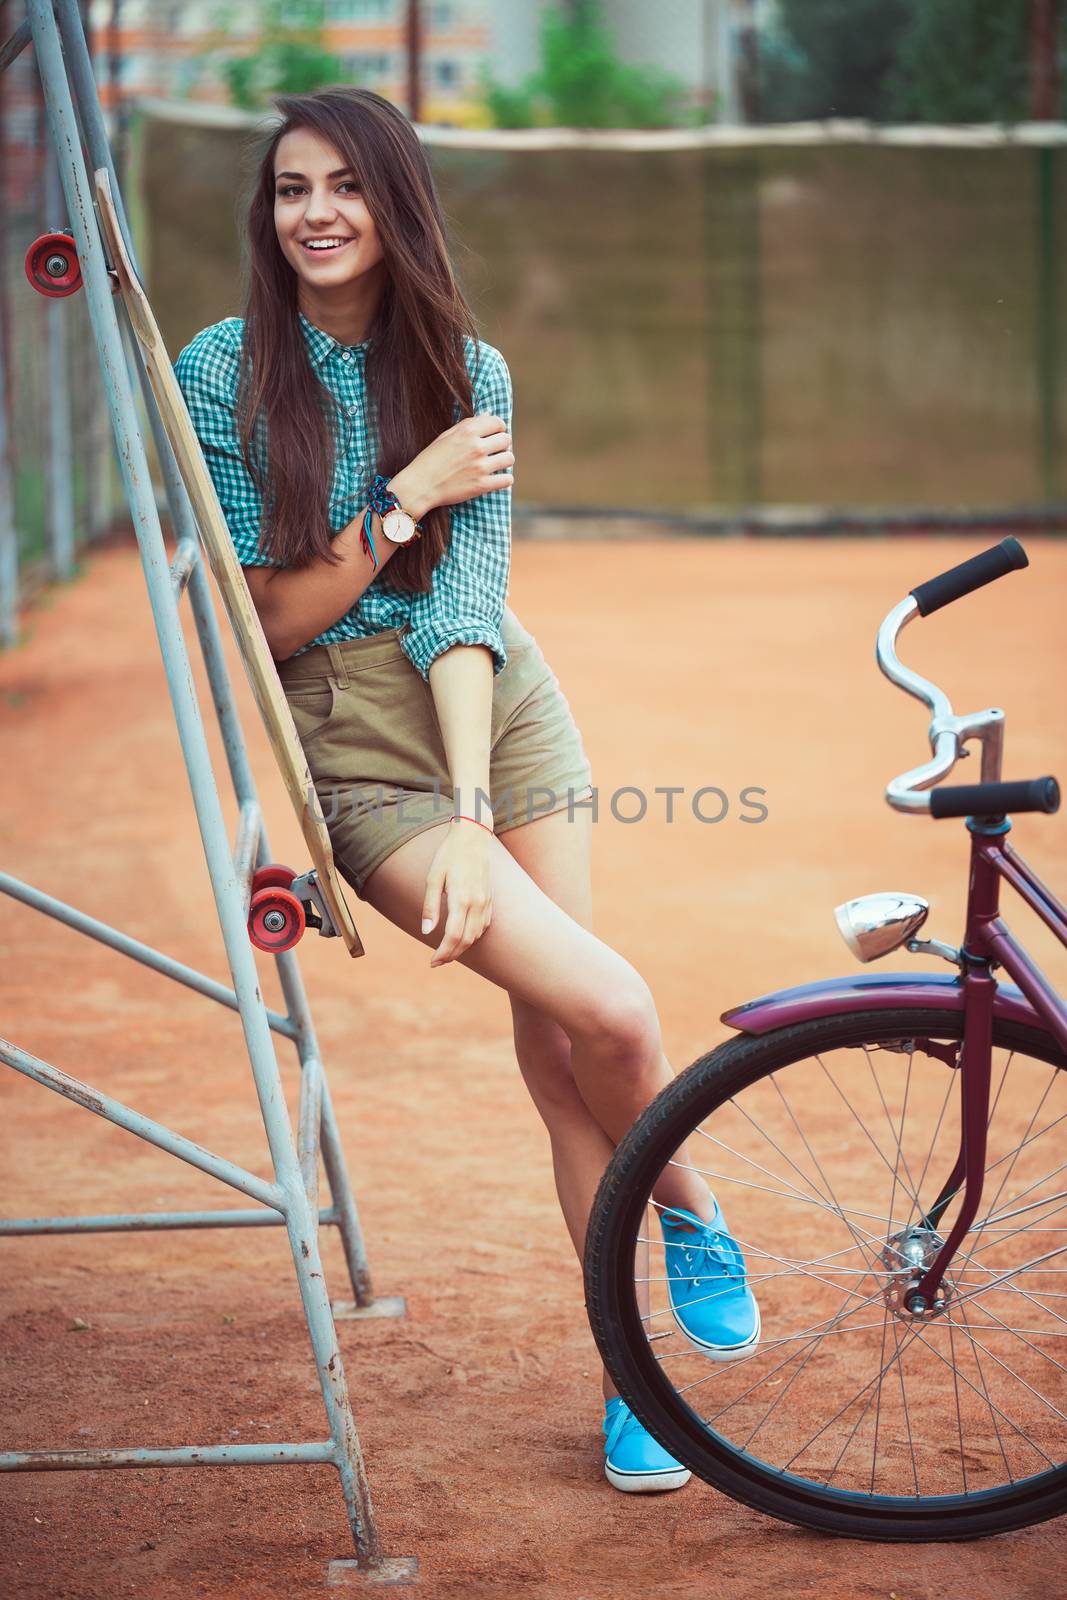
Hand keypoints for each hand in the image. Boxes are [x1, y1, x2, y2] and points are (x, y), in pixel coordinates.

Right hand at [391, 415, 513, 520]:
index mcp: (467, 431)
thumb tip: (489, 414)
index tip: (495, 435)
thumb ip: (469, 424)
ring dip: (505, 461)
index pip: (498, 423)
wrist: (420, 485)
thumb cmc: (431, 459)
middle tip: (496, 451)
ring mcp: (480, 467)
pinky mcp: (481, 485)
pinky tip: (497, 479)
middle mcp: (476, 447)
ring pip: (509, 458)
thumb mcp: (447, 436)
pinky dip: (505, 480)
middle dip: (503, 444)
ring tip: (496, 464)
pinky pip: (507, 480)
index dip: (499, 428)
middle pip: (506, 440)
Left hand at [421, 821, 492, 966]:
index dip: (443, 952)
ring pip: (476, 935)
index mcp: (461, 899)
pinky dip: (473, 937)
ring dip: (462, 948)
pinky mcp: (490, 900)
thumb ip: (430, 906)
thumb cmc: (449, 856)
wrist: (473, 838)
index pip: (453, 936)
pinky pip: (483, 926)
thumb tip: (427, 931)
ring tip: (447, 953)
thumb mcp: (433, 878)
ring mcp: (486, 902)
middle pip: (466, 940)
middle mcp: (477, 903)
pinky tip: (462, 938)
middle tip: (437, 962)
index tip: (432, 961)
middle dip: (451, 955)